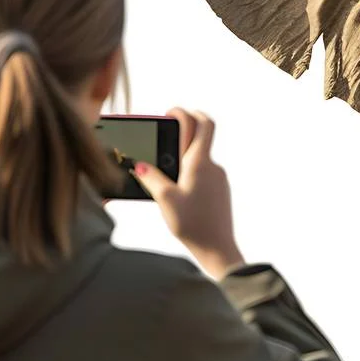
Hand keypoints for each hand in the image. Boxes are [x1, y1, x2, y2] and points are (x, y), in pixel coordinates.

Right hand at [131, 108, 245, 279]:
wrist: (218, 248)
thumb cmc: (192, 224)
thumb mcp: (165, 200)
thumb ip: (151, 178)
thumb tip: (140, 165)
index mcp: (199, 163)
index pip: (202, 123)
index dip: (187, 112)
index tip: (170, 113)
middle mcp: (212, 166)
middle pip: (202, 136)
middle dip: (184, 128)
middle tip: (166, 131)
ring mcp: (218, 178)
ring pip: (200, 156)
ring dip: (184, 153)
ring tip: (164, 165)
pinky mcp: (219, 190)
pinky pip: (203, 172)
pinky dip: (189, 170)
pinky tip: (176, 187)